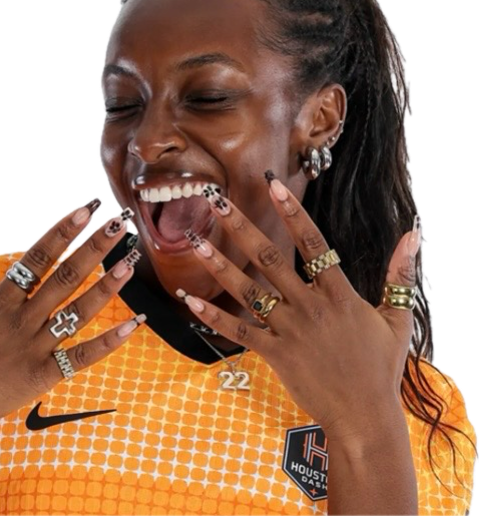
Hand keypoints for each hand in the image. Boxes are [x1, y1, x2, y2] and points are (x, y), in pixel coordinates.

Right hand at [0, 199, 144, 431]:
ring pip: (77, 313)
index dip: (63, 232)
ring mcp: (35, 347)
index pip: (37, 257)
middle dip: (94, 248)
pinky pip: (80, 357)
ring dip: (105, 289)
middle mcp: (22, 319)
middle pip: (65, 277)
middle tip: (120, 225)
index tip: (86, 211)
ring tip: (128, 265)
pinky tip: (132, 325)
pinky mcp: (42, 374)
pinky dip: (107, 342)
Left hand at [177, 176, 420, 443]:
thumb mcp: (397, 318)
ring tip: (194, 241)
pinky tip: (190, 300)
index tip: (273, 186)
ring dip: (219, 265)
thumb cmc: (381, 367)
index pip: (313, 244)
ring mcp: (289, 331)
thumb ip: (400, 275)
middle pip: (271, 259)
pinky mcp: (274, 354)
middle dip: (242, 227)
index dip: (293, 213)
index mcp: (339, 294)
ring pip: (248, 291)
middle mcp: (310, 307)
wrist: (364, 417)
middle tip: (216, 199)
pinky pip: (240, 332)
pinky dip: (215, 317)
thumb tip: (414, 235)